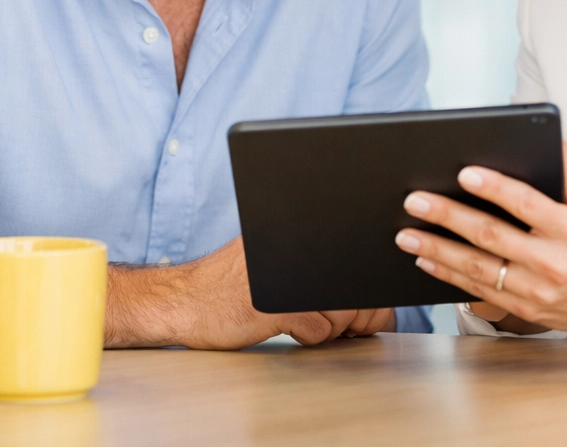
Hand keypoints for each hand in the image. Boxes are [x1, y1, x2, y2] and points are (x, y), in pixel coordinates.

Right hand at [106, 237, 393, 348]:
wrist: (183, 300)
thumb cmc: (234, 288)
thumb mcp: (282, 270)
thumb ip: (326, 278)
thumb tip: (382, 310)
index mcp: (300, 231)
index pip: (358, 259)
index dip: (366, 289)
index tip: (357, 301)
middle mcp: (297, 246)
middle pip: (358, 290)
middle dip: (353, 314)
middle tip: (321, 314)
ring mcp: (288, 276)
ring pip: (342, 314)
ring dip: (324, 325)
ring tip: (293, 315)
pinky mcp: (277, 306)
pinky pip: (318, 331)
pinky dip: (305, 335)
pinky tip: (279, 322)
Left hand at [396, 143, 566, 335]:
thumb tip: (553, 143)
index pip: (526, 203)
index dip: (494, 187)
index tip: (464, 173)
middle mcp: (553, 262)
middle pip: (491, 236)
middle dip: (448, 217)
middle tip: (414, 201)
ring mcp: (537, 290)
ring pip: (478, 268)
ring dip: (437, 251)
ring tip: (406, 235)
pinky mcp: (526, 310)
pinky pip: (480, 292)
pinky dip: (449, 276)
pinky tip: (426, 261)